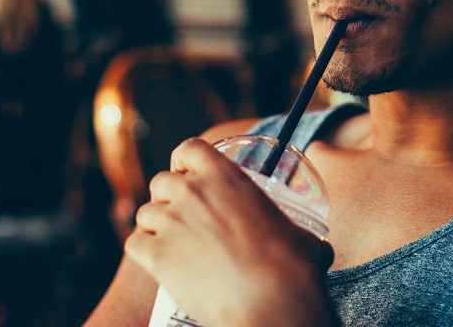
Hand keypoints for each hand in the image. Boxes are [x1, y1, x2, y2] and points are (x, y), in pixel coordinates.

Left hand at [125, 138, 337, 326]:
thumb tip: (319, 248)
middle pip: (161, 181)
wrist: (270, 303)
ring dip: (154, 226)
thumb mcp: (300, 238)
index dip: (184, 162)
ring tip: (172, 246)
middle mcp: (193, 192)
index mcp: (226, 177)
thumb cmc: (291, 269)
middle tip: (183, 219)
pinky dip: (143, 252)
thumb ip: (299, 234)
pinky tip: (158, 264)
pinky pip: (134, 244)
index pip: (189, 149)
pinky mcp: (156, 254)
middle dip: (168, 198)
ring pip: (144, 212)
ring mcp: (171, 221)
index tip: (188, 176)